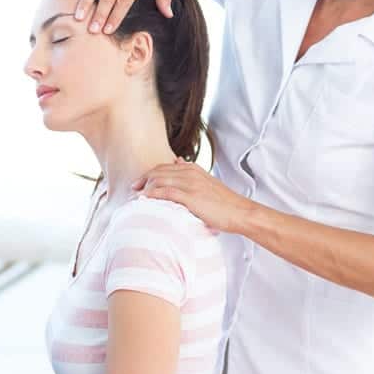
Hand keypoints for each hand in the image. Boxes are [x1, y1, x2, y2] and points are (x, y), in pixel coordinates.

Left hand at [131, 158, 252, 234]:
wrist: (240, 212)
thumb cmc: (224, 202)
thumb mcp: (207, 181)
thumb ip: (191, 173)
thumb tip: (178, 161)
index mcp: (193, 169)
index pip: (163, 167)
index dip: (149, 175)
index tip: (139, 184)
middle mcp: (190, 173)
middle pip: (158, 172)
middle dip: (143, 180)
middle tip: (133, 189)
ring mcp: (190, 184)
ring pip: (159, 180)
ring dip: (145, 188)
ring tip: (136, 197)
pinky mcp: (191, 196)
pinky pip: (166, 192)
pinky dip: (152, 195)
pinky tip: (145, 200)